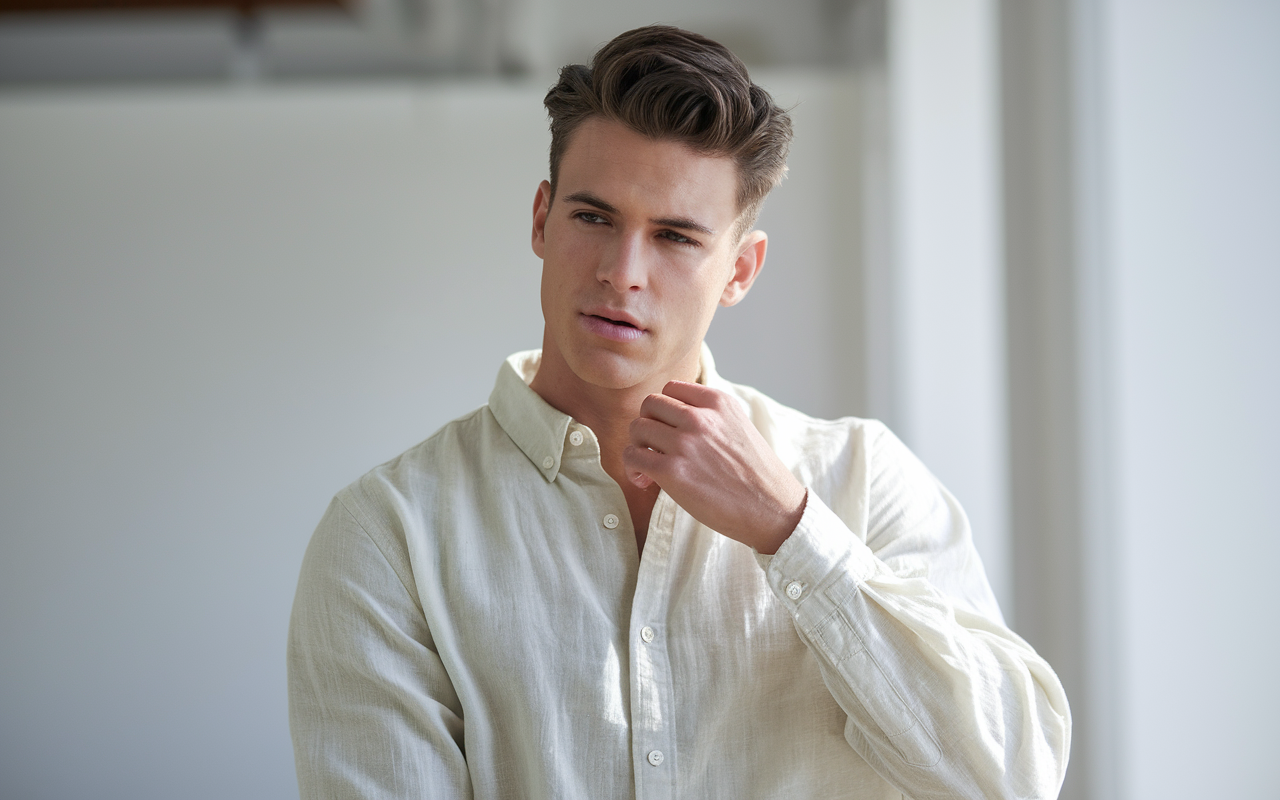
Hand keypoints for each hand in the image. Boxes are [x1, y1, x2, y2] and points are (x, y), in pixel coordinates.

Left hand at [622, 381, 806, 553]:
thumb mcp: (738, 427)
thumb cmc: (755, 474)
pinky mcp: (673, 471)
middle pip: (649, 404)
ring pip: (637, 428)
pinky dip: (632, 468)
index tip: (669, 429)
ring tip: (649, 466)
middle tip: (654, 448)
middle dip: (647, 425)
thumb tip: (671, 420)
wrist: (772, 508)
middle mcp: (700, 417)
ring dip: (637, 446)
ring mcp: (685, 443)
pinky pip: (632, 456)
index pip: (671, 388)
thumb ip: (709, 416)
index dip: (664, 410)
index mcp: (718, 402)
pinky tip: (645, 481)